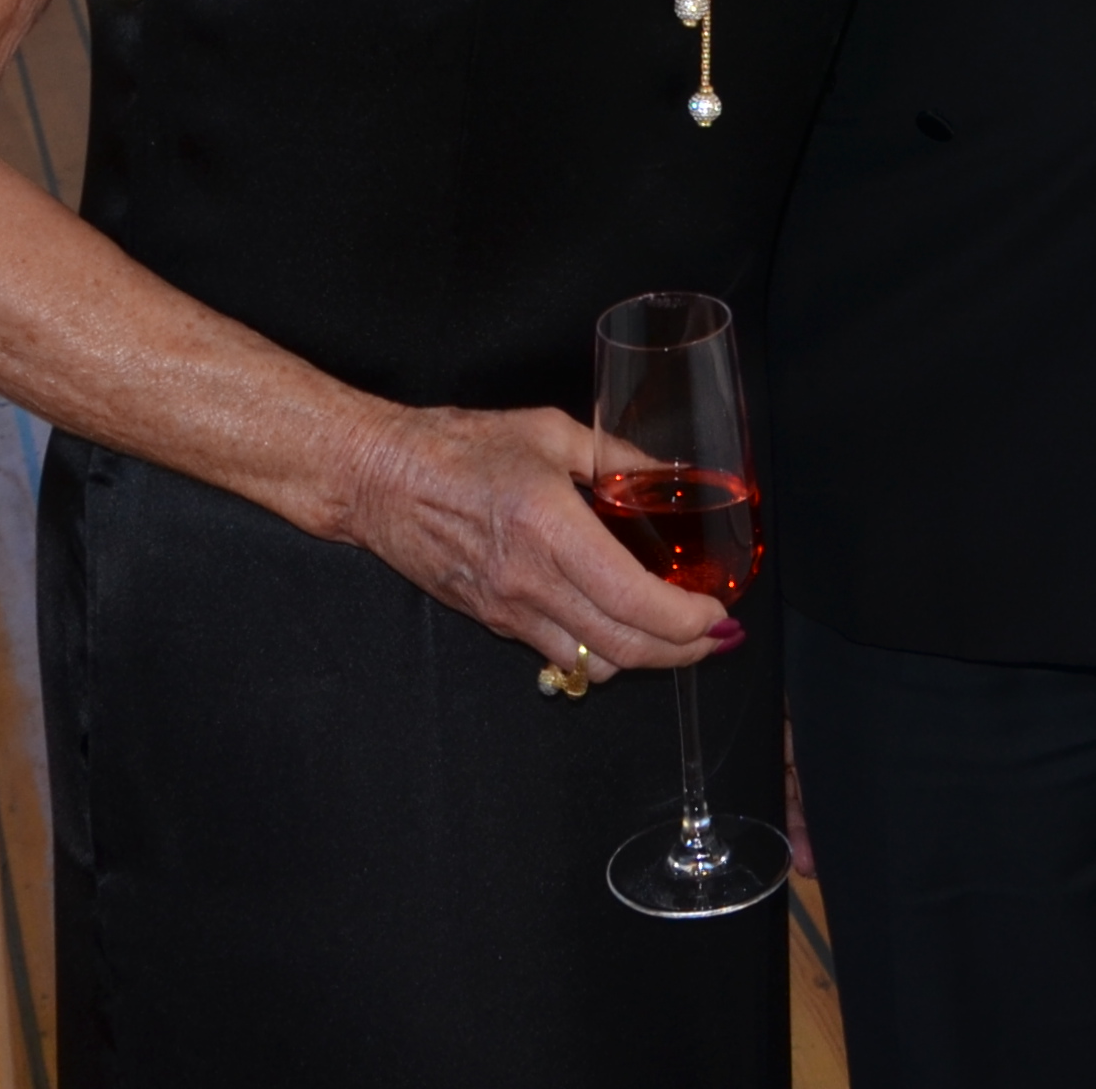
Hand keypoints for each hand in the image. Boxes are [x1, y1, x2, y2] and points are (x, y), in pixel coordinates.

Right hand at [327, 399, 730, 680]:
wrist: (379, 479)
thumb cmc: (459, 446)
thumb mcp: (549, 432)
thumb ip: (617, 457)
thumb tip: (670, 476)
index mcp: (550, 526)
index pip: (631, 599)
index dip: (685, 619)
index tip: (716, 612)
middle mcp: (531, 580)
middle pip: (623, 648)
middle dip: (682, 651)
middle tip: (715, 634)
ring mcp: (509, 610)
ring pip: (592, 665)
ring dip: (643, 658)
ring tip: (675, 633)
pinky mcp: (494, 621)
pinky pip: (557, 655)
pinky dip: (599, 654)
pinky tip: (619, 627)